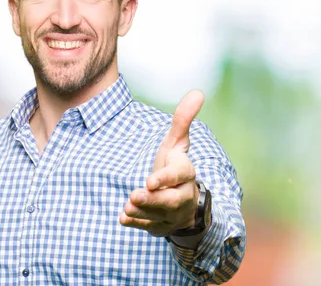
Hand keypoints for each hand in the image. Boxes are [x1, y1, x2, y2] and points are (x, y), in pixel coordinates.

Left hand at [119, 90, 204, 236]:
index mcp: (185, 173)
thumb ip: (183, 120)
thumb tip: (197, 92)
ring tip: (127, 207)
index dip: (165, 178)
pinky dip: (137, 223)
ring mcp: (172, 213)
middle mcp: (182, 195)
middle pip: (170, 200)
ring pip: (158, 215)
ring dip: (142, 211)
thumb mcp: (178, 143)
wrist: (185, 200)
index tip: (150, 180)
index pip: (178, 176)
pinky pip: (149, 226)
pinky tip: (123, 218)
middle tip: (134, 195)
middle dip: (153, 200)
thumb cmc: (176, 165)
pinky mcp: (161, 225)